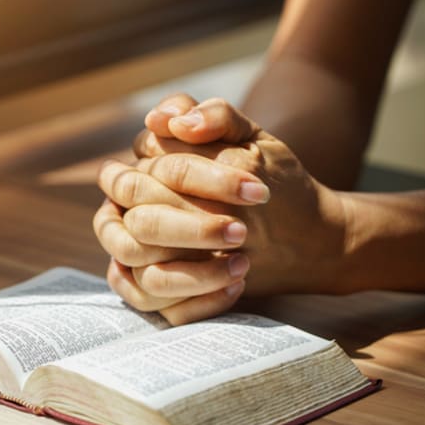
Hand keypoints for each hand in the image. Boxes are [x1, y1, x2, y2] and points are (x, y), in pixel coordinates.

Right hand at [95, 94, 348, 323]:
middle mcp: (127, 219)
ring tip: (244, 265)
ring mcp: (137, 262)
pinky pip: (161, 309)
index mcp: (138, 176)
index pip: (147, 175)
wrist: (297, 233)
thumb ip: (216, 115)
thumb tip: (168, 121)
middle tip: (243, 232)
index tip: (256, 189)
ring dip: (195, 273)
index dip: (198, 179)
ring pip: (145, 274)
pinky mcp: (155, 297)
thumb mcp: (250, 139)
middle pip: (143, 225)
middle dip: (194, 229)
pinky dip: (197, 303)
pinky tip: (235, 288)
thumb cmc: (262, 180)